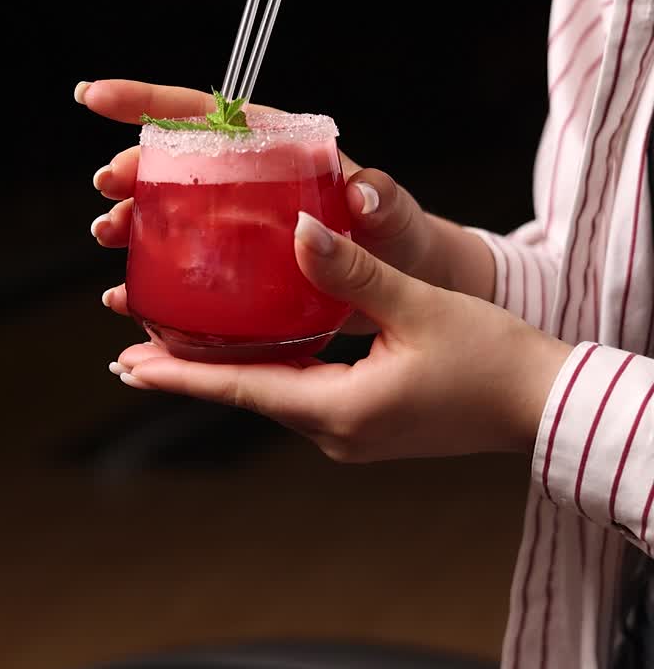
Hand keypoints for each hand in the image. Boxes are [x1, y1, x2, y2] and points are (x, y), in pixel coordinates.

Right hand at [77, 78, 445, 333]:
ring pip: (172, 215)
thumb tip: (363, 191)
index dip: (150, 102)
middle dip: (132, 170)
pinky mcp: (240, 271)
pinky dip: (155, 283)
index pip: (208, 113)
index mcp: (279, 149)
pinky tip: (127, 297)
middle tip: (106, 189)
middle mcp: (252, 183)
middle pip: (178, 164)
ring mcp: (242, 226)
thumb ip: (379, 198)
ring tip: (109, 236)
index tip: (96, 98)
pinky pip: (187, 270)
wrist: (406, 289)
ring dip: (134, 223)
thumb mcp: (393, 213)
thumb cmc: (400, 238)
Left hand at [109, 211, 572, 462]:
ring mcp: (353, 435)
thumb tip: (300, 233)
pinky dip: (270, 373)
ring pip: (275, 396)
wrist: (541, 406)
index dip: (180, 376)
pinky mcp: (369, 426)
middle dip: (191, 374)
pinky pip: (304, 398)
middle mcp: (337, 434)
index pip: (243, 389)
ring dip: (228, 373)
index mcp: (341, 410)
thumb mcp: (418, 306)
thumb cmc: (491, 360)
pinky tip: (254, 353)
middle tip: (131, 354)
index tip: (126, 366)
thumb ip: (352, 271)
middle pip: (249, 395)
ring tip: (177, 351)